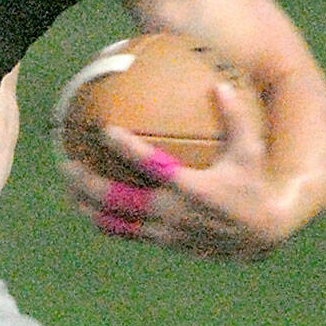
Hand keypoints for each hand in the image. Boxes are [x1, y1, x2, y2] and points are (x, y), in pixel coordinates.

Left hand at [61, 81, 282, 259]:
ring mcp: (164, 230)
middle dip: (87, 183)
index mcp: (191, 187)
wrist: (259, 236)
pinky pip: (126, 233)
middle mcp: (172, 211)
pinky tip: (88, 209)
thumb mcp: (250, 151)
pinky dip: (104, 221)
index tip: (105, 130)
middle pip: (117, 199)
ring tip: (67, 190)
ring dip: (87, 206)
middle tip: (66, 164)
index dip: (127, 148)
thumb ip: (236, 118)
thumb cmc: (252, 186)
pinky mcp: (163, 241)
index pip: (152, 165)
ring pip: (115, 221)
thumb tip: (219, 83)